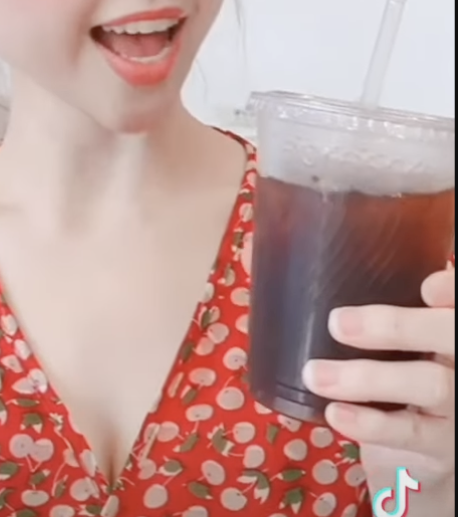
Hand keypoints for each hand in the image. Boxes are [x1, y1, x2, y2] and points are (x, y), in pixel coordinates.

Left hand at [304, 269, 454, 508]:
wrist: (423, 433)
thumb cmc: (390, 355)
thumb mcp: (376, 321)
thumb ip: (328, 283)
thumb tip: (253, 248)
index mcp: (444, 315)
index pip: (457, 295)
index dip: (450, 287)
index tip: (425, 283)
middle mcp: (456, 352)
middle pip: (447, 335)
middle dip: (398, 326)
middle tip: (337, 323)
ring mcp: (454, 401)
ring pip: (429, 384)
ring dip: (367, 378)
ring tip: (314, 375)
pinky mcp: (439, 443)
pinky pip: (411, 433)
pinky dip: (372, 424)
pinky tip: (336, 414)